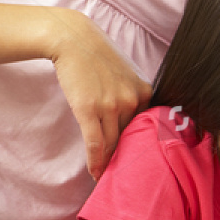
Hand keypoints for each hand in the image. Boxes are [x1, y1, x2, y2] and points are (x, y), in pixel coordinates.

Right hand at [46, 10, 151, 179]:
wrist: (74, 40)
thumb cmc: (98, 57)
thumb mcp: (126, 74)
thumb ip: (133, 95)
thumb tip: (133, 118)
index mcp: (145, 92)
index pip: (145, 127)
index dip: (141, 146)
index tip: (140, 162)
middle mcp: (132, 100)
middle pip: (130, 137)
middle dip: (127, 158)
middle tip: (127, 177)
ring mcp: (111, 106)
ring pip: (112, 143)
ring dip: (110, 164)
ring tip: (109, 180)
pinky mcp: (89, 109)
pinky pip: (95, 143)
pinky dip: (95, 161)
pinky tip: (95, 174)